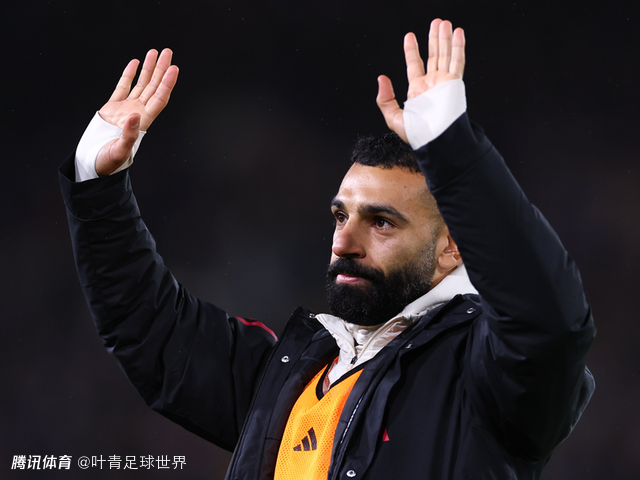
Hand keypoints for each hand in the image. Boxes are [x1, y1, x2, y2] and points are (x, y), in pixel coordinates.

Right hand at [95, 49, 178, 175]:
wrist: (94, 163)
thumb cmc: (108, 162)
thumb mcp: (120, 151)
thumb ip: (128, 135)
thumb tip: (134, 116)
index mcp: (143, 122)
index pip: (159, 99)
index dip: (167, 84)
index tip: (174, 69)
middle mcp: (138, 113)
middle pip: (153, 87)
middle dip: (161, 69)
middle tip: (168, 52)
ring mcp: (126, 109)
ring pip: (141, 84)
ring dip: (148, 69)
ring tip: (154, 52)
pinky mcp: (112, 108)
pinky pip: (123, 87)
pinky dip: (129, 74)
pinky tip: (135, 63)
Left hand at [376, 19, 464, 141]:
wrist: (434, 140)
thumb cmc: (416, 135)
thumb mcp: (393, 118)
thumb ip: (385, 99)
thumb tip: (381, 78)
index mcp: (417, 91)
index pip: (414, 65)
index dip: (411, 50)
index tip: (409, 36)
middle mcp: (432, 84)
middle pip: (433, 55)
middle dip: (433, 38)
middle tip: (435, 22)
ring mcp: (444, 83)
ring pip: (445, 55)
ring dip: (445, 38)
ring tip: (444, 23)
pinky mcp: (454, 84)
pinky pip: (457, 62)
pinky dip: (458, 47)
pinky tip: (458, 34)